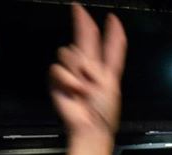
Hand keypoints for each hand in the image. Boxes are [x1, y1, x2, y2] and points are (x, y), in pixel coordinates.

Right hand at [49, 4, 126, 135]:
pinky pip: (58, 68)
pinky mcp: (57, 80)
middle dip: (81, 21)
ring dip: (77, 68)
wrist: (90, 125)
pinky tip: (74, 89)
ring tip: (84, 87)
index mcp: (106, 70)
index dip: (113, 33)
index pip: (111, 48)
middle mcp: (89, 68)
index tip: (113, 19)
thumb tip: (94, 42)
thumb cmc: (104, 109)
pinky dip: (66, 78)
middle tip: (77, 7)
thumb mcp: (112, 81)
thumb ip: (111, 56)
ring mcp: (72, 73)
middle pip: (85, 39)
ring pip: (69, 52)